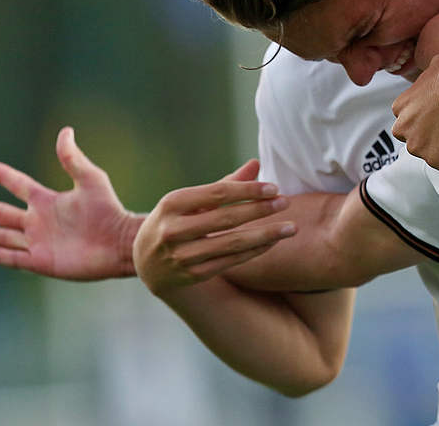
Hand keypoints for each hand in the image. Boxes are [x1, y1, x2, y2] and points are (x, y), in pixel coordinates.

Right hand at [0, 127, 144, 279]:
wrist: (120, 243)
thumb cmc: (109, 210)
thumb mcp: (90, 179)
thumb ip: (73, 159)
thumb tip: (65, 131)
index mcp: (49, 201)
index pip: (20, 187)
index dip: (6, 177)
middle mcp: (40, 221)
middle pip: (2, 214)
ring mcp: (39, 242)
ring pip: (2, 236)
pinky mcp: (41, 261)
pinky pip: (12, 257)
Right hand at [133, 160, 297, 296]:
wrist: (147, 263)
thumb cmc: (176, 221)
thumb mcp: (191, 201)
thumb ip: (225, 184)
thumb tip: (256, 164)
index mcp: (171, 204)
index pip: (217, 193)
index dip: (247, 190)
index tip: (274, 188)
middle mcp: (172, 230)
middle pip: (226, 218)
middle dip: (260, 210)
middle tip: (286, 202)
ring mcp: (181, 256)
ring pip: (232, 243)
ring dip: (265, 235)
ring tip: (291, 228)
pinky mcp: (192, 276)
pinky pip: (230, 261)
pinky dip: (254, 251)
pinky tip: (273, 242)